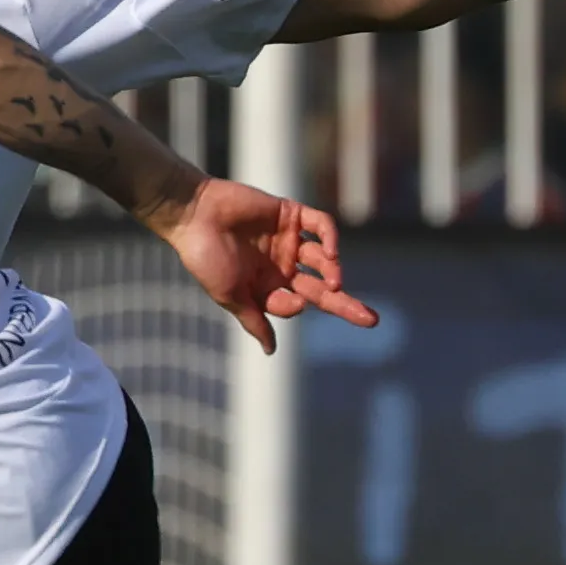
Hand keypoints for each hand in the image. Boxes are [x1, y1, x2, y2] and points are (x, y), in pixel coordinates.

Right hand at [150, 175, 377, 352]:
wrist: (194, 215)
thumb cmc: (206, 259)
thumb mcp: (231, 296)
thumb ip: (254, 320)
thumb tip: (271, 351)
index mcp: (266, 286)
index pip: (297, 303)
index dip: (299, 307)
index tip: (296, 304)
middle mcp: (281, 265)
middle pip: (321, 287)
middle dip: (345, 303)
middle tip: (371, 320)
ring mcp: (288, 240)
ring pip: (323, 258)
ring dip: (333, 270)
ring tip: (336, 280)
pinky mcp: (290, 214)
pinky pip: (320, 225)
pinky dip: (331, 237)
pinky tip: (331, 251)